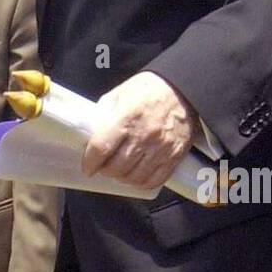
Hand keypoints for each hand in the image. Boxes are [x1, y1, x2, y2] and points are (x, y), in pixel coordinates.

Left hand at [84, 72, 194, 188]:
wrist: (184, 89)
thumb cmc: (150, 91)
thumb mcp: (120, 95)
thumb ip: (102, 116)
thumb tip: (88, 136)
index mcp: (128, 117)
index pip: (101, 148)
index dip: (90, 162)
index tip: (87, 167)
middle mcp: (145, 134)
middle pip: (116, 167)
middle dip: (105, 170)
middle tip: (103, 166)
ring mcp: (161, 148)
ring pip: (133, 177)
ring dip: (121, 177)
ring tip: (119, 169)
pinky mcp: (174, 156)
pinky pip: (153, 180)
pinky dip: (140, 182)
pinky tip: (135, 174)